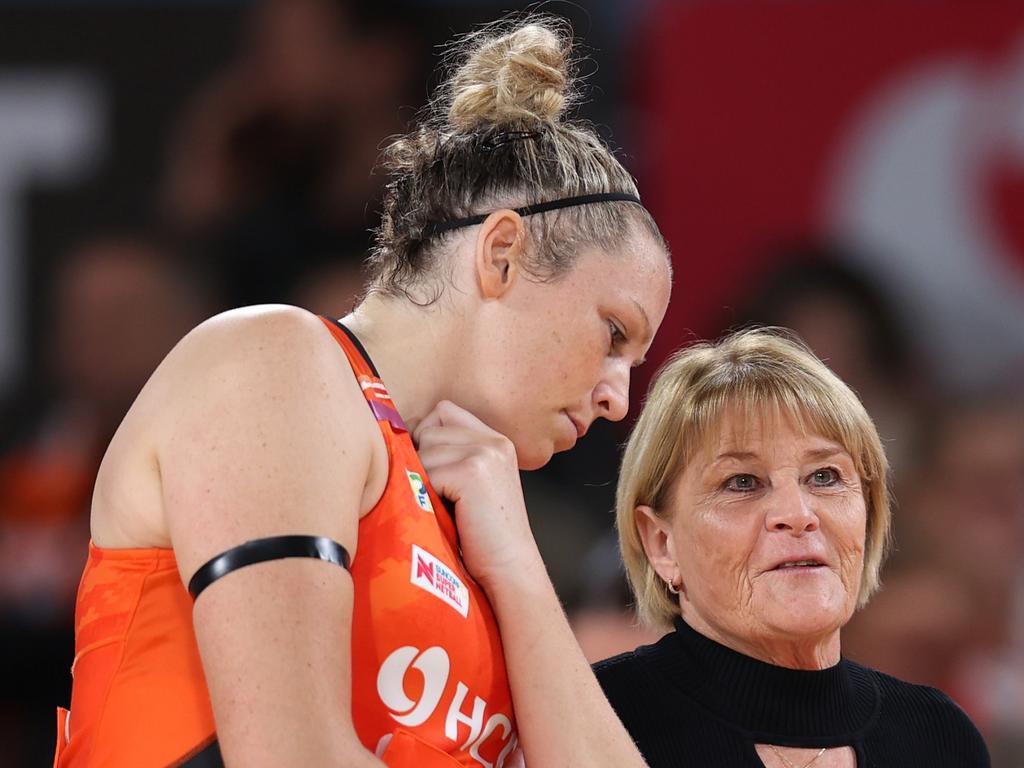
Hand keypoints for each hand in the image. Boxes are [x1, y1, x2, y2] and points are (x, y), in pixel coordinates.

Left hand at [413, 401, 543, 591]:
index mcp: (496, 441)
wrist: (509, 569)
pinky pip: (426, 469)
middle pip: (430, 425)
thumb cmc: (482, 537)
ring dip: (422, 476)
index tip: (428, 468)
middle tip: (433, 491)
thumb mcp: (472, 486)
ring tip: (440, 504)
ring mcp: (486, 453)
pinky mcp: (473, 471)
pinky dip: (426, 493)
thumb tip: (399, 435)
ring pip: (425, 447)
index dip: (426, 436)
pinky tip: (444, 513)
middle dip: (421, 456)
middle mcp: (494, 441)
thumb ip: (452, 457)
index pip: (444, 411)